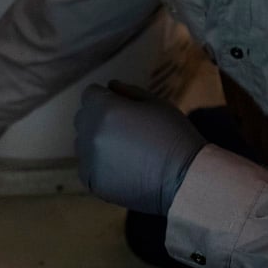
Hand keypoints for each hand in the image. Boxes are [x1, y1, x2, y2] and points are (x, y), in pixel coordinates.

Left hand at [74, 81, 205, 214]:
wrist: (184, 179)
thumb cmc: (174, 135)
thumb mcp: (156, 103)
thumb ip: (128, 91)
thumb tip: (109, 86)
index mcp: (105, 109)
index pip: (90, 94)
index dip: (106, 98)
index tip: (121, 107)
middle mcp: (91, 133)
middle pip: (83, 117)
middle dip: (99, 118)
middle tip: (125, 129)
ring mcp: (89, 159)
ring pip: (83, 142)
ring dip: (97, 142)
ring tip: (125, 151)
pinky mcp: (92, 181)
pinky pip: (87, 167)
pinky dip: (99, 166)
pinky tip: (122, 168)